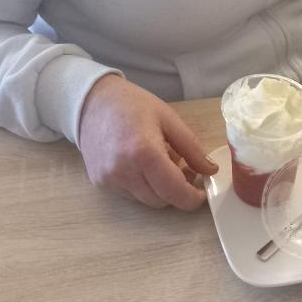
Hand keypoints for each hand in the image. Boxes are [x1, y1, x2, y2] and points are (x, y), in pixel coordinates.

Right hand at [78, 75, 218, 210]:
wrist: (91, 101)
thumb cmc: (132, 105)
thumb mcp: (168, 118)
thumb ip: (192, 147)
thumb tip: (210, 170)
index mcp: (144, 152)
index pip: (174, 191)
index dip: (192, 198)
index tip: (201, 193)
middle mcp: (124, 171)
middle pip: (161, 200)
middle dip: (177, 191)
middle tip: (184, 170)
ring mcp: (110, 179)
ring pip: (146, 200)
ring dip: (159, 189)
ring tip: (160, 162)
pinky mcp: (100, 183)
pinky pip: (130, 194)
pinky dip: (142, 185)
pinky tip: (141, 164)